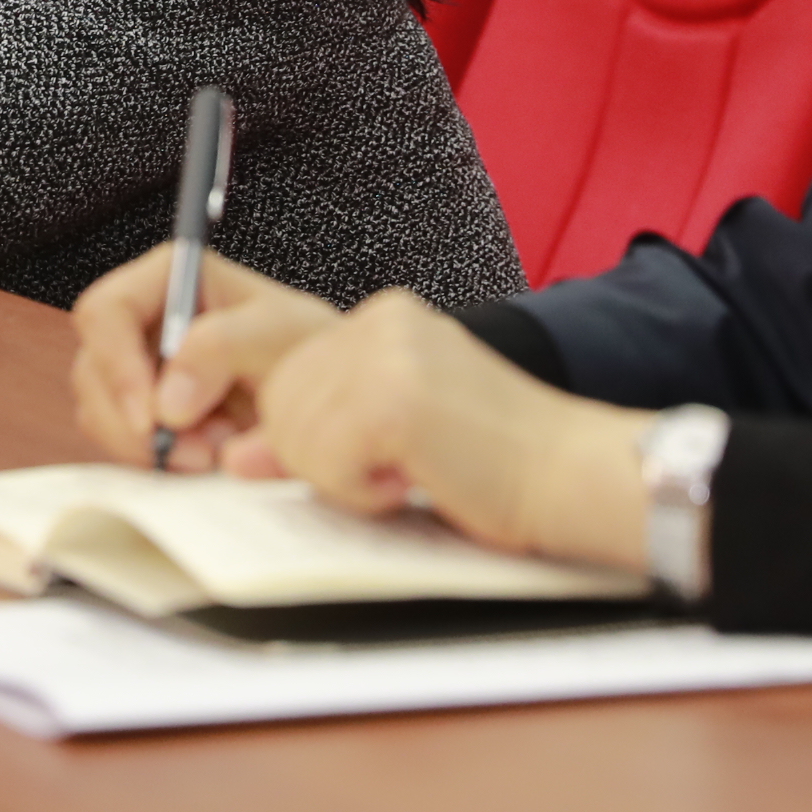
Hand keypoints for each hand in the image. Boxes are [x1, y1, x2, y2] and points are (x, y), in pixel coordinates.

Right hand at [68, 244, 339, 472]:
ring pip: (99, 412)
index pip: (106, 312)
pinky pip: (120, 441)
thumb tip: (167, 399)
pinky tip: (206, 454)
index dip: (116, 365)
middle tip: (197, 452)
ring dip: (152, 446)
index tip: (152, 418)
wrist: (323, 396)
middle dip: (138, 422)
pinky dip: (158, 459)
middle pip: (93, 370)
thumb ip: (223, 347)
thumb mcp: (282, 334)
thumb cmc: (307, 349)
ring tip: (217, 449)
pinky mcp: (142, 409)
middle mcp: (144, 319)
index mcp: (171, 278)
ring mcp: (137, 366)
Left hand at [241, 291, 652, 567]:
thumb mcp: (392, 438)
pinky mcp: (394, 398)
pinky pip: (320, 459)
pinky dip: (359, 490)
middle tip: (392, 468)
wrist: (574, 476)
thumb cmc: (497, 465)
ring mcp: (388, 353)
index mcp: (381, 321)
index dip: (287, 425)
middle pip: (276, 400)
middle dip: (315, 455)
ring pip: (290, 431)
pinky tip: (413, 480)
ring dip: (341, 476)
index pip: (280, 369)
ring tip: (408, 471)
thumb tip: (238, 454)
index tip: (318, 452)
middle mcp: (381, 321)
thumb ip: (317, 432)